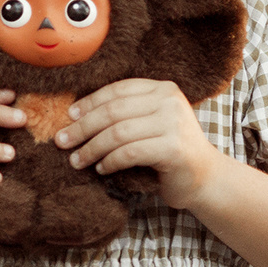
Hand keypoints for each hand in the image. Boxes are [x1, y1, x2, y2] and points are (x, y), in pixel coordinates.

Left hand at [52, 79, 226, 209]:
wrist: (205, 177)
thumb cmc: (169, 152)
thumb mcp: (149, 123)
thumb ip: (125, 114)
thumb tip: (76, 115)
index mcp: (163, 89)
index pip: (118, 90)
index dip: (90, 102)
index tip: (69, 116)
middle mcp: (170, 101)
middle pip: (113, 111)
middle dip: (83, 127)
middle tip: (62, 141)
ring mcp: (174, 124)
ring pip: (118, 133)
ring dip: (92, 148)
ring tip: (77, 160)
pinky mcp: (173, 149)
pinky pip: (129, 153)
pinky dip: (110, 161)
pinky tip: (101, 169)